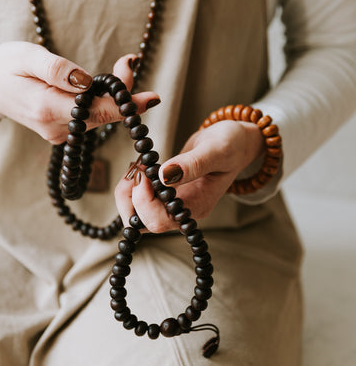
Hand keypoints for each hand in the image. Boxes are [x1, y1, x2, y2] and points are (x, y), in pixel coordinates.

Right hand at [0, 42, 158, 142]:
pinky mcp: (59, 130)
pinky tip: (99, 85)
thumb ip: (58, 70)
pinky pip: (88, 117)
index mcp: (47, 109)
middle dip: (122, 92)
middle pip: (102, 114)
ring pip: (97, 116)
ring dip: (111, 95)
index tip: (152, 98)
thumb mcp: (27, 56)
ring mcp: (57, 132)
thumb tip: (87, 81)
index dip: (127, 105)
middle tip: (130, 61)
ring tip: (122, 65)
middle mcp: (55, 127)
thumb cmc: (4, 65)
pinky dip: (98, 102)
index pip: (97, 111)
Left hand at [115, 120, 264, 231]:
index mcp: (197, 206)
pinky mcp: (166, 194)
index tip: (144, 172)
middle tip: (136, 168)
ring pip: (137, 215)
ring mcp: (174, 204)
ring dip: (127, 193)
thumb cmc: (233, 145)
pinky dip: (132, 186)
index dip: (143, 200)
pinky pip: (140, 201)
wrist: (237, 142)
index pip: (159, 221)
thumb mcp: (218, 149)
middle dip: (129, 198)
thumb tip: (164, 175)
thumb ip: (193, 164)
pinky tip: (141, 166)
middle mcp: (183, 211)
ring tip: (137, 166)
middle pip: (142, 223)